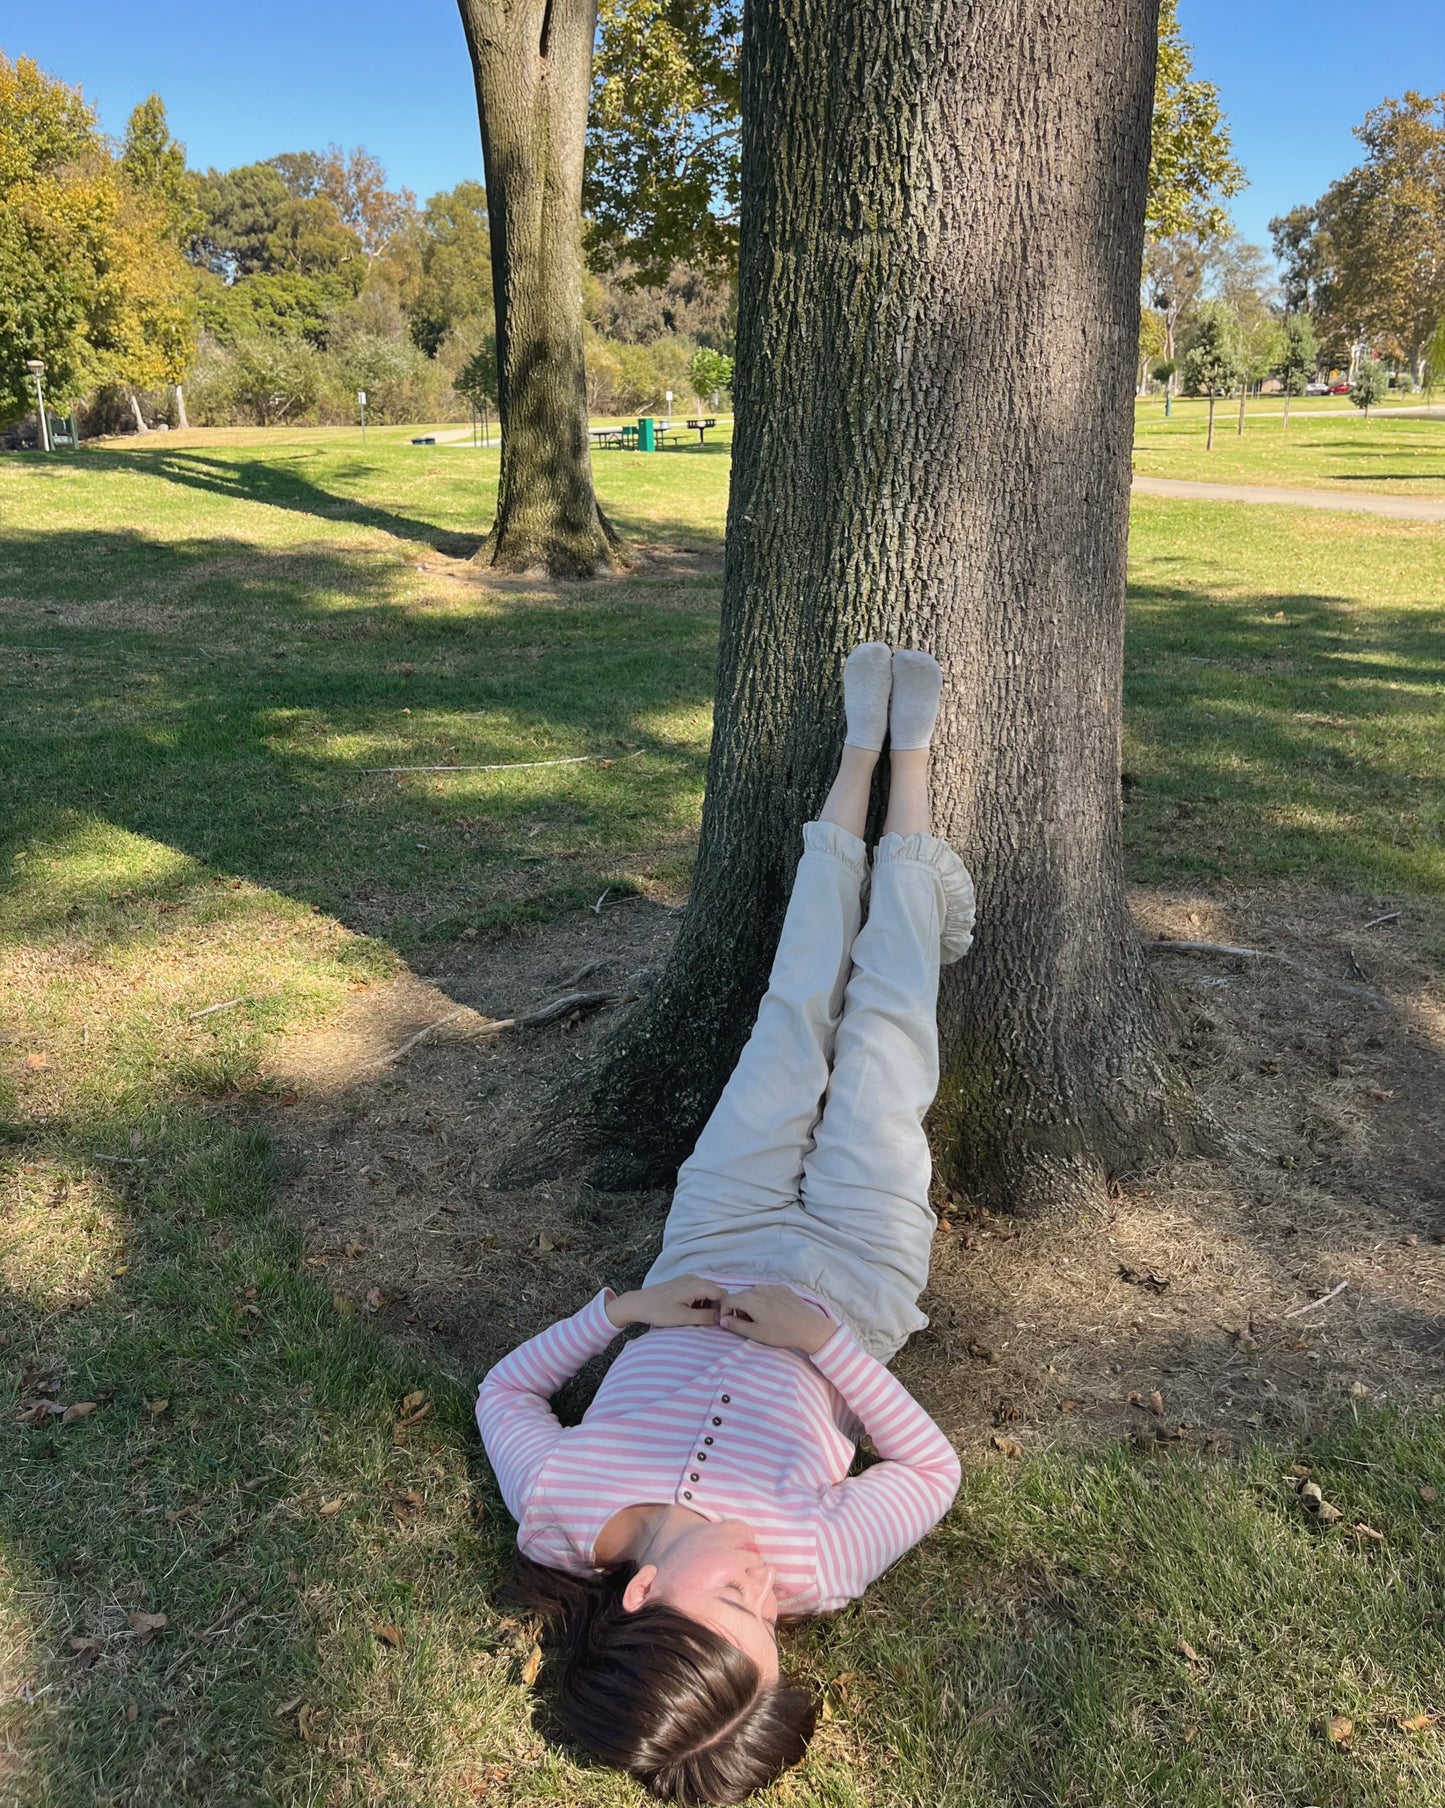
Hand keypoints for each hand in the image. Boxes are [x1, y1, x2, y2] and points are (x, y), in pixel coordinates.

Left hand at [605, 1274, 726, 1330]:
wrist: (638, 1304)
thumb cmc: (659, 1311)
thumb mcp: (684, 1318)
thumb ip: (706, 1317)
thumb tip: (722, 1318)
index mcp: (697, 1285)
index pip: (723, 1295)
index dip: (724, 1309)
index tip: (719, 1323)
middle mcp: (695, 1279)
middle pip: (716, 1293)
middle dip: (716, 1308)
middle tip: (709, 1323)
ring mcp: (688, 1280)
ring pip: (708, 1293)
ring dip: (707, 1306)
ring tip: (697, 1319)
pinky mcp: (682, 1284)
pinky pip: (698, 1292)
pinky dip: (699, 1303)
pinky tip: (690, 1313)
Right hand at [718, 1285, 835, 1354]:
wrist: (808, 1327)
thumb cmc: (780, 1332)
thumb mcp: (755, 1332)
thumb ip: (735, 1325)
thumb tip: (723, 1320)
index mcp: (748, 1298)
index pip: (726, 1299)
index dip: (724, 1311)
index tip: (730, 1322)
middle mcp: (758, 1288)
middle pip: (740, 1296)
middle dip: (738, 1309)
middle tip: (747, 1324)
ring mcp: (771, 1286)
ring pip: (754, 1293)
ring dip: (751, 1305)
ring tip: (762, 1319)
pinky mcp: (783, 1287)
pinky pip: (767, 1292)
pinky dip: (764, 1300)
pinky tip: (774, 1312)